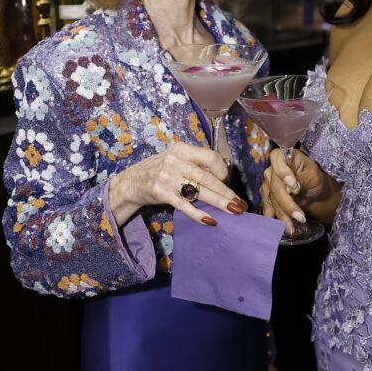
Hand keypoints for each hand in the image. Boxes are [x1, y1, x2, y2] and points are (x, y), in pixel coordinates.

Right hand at [108, 139, 245, 227]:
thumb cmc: (160, 170)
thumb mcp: (176, 159)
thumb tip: (224, 177)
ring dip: (219, 203)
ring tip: (233, 210)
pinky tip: (211, 220)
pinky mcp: (161, 193)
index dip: (222, 169)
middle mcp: (175, 160)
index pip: (210, 156)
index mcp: (182, 149)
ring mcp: (168, 177)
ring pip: (200, 191)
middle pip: (208, 177)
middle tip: (239, 204)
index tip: (226, 181)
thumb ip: (196, 164)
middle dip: (226, 192)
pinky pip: (185, 205)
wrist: (132, 181)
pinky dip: (199, 214)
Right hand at [261, 148, 326, 234]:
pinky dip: (273, 219)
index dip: (282, 171)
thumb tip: (293, 187)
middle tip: (300, 217)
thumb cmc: (314, 179)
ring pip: (271, 199)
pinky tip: (278, 228)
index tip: (294, 185)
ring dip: (281, 215)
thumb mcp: (313, 176)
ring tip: (292, 228)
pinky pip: (267, 207)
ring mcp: (267, 183)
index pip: (276, 158)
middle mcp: (272, 169)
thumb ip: (303, 178)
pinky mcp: (267, 197)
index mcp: (284, 156)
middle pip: (274, 185)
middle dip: (287, 203)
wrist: (312, 191)